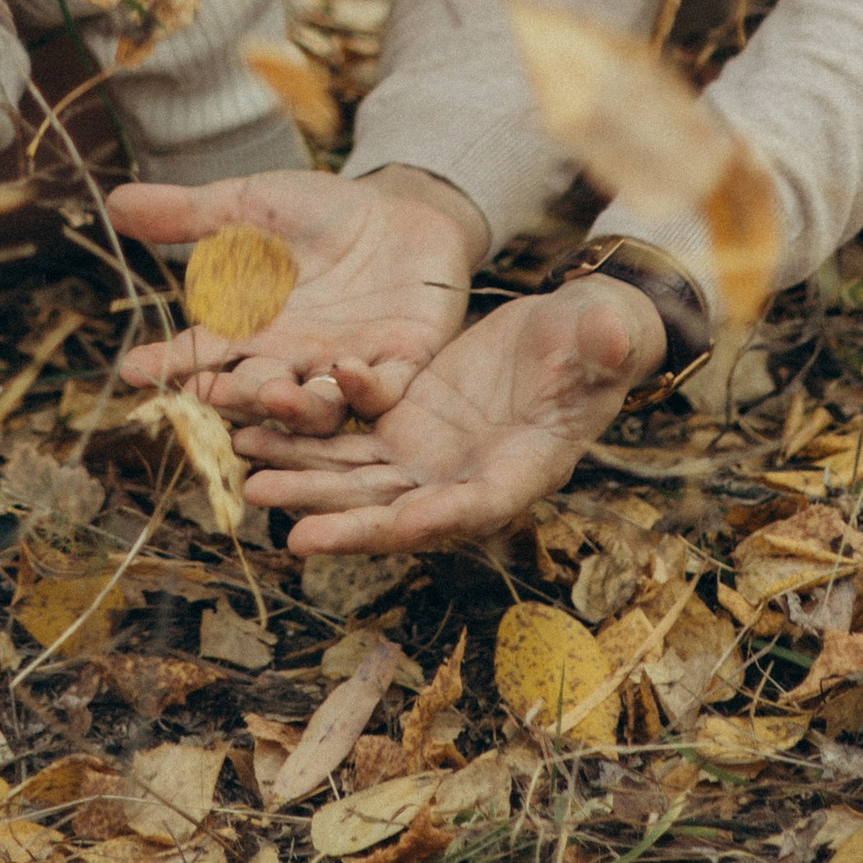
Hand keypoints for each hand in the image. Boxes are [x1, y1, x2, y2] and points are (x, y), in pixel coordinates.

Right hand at [111, 164, 486, 421]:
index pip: (204, 354)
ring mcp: (347, 368)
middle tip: (207, 393)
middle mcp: (295, 361)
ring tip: (274, 393)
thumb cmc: (323, 212)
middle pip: (256, 392)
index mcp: (256, 330)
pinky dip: (364, 388)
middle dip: (233, 396)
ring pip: (316, 409)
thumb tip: (114, 203)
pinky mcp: (402, 364)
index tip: (131, 370)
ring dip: (295, 409)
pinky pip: (381, 392)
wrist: (405, 209)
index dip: (169, 363)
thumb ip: (190, 214)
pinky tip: (346, 368)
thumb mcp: (252, 205)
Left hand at [238, 279, 664, 556]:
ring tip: (250, 478)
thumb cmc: (597, 339)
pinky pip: (346, 439)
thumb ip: (604, 345)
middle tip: (291, 531)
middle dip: (347, 522)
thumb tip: (612, 338)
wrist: (567, 332)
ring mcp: (430, 455)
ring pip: (358, 480)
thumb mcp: (604, 337)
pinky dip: (304, 439)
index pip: (476, 505)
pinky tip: (254, 430)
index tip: (399, 527)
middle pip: (400, 511)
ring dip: (307, 482)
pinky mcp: (404, 425)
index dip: (438, 518)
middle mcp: (466, 476)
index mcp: (522, 469)